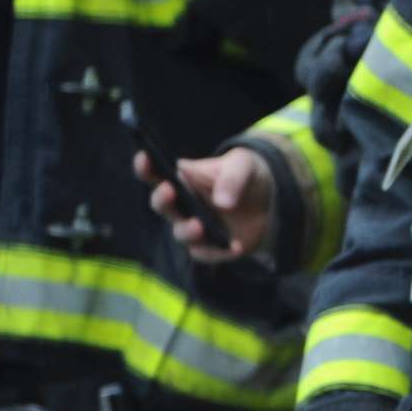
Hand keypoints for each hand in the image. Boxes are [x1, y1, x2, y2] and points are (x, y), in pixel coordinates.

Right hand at [138, 146, 271, 262]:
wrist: (267, 201)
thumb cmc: (245, 175)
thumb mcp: (244, 166)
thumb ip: (232, 178)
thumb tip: (223, 203)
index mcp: (182, 179)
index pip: (155, 174)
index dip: (146, 167)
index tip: (144, 157)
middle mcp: (180, 205)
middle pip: (162, 205)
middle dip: (162, 199)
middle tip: (168, 191)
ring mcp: (192, 227)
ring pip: (181, 233)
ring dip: (187, 230)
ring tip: (198, 225)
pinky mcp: (209, 246)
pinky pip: (208, 253)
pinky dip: (220, 252)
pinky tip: (236, 247)